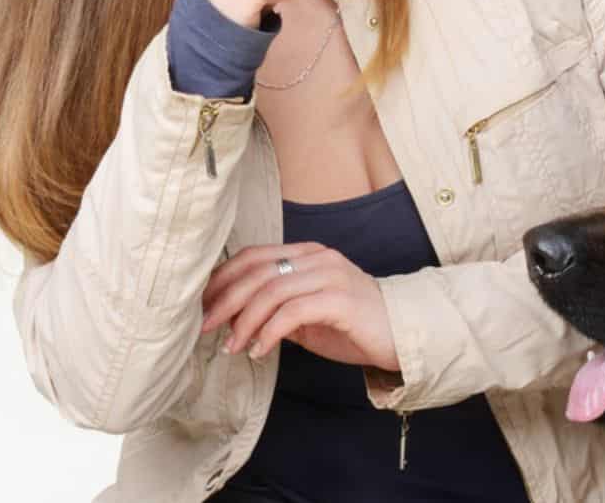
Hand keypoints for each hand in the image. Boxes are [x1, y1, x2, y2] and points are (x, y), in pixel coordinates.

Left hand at [201, 242, 398, 369]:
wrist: (402, 333)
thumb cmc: (353, 326)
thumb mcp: (307, 314)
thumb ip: (277, 308)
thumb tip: (233, 318)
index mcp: (308, 254)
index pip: (254, 255)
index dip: (223, 278)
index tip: (202, 305)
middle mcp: (318, 258)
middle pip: (257, 272)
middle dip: (224, 300)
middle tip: (204, 328)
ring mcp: (331, 276)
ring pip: (271, 290)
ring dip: (243, 321)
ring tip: (231, 346)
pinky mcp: (341, 300)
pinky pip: (293, 311)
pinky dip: (269, 332)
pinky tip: (259, 350)